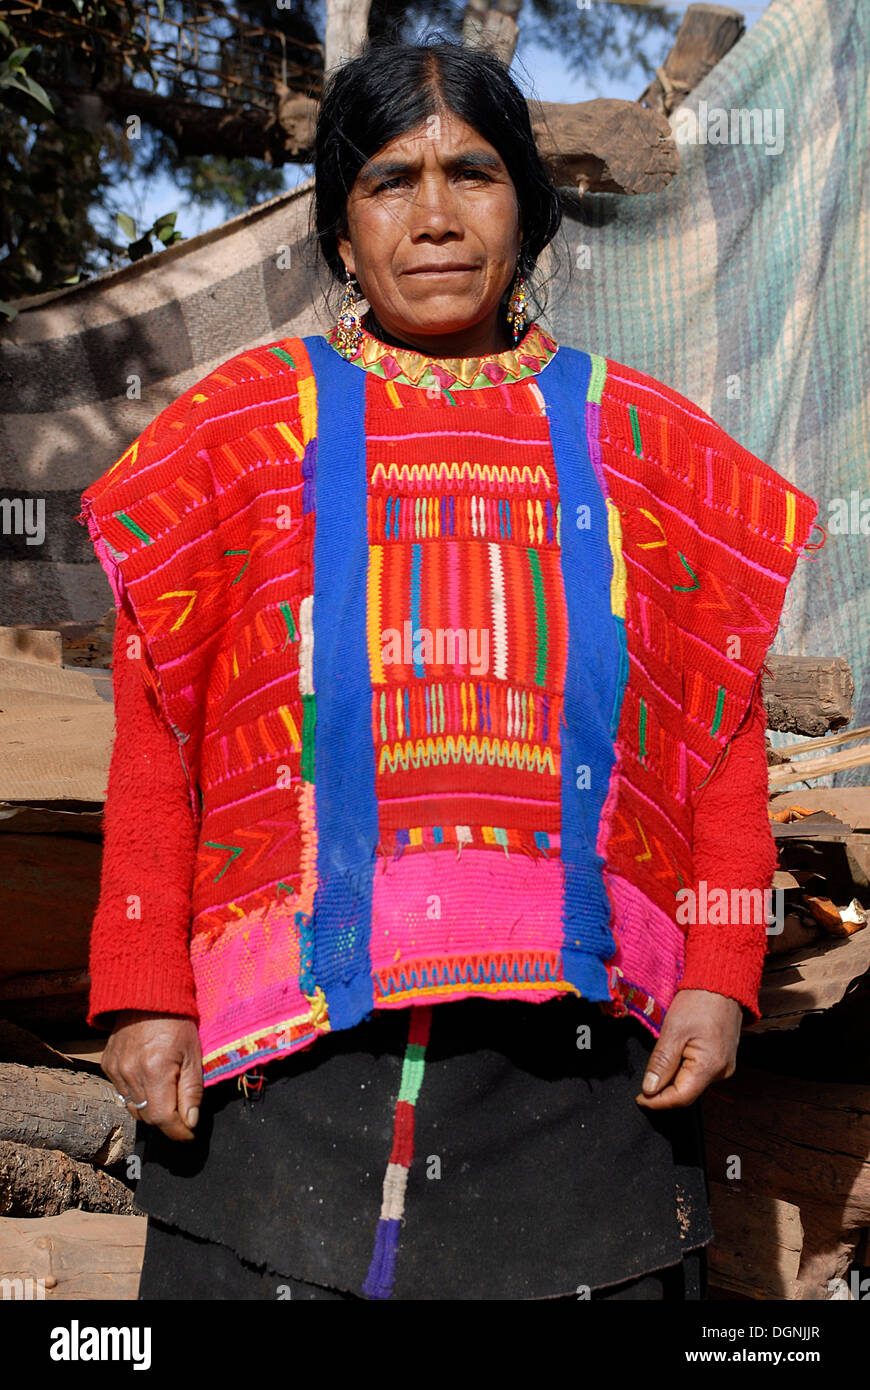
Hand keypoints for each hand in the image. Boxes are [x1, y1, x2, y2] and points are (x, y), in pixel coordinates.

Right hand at [101, 1011, 202, 1141]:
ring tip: (166, 1093)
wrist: (147, 995)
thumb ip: (192, 1091)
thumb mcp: (193, 1054)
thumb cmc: (176, 1022)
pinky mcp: (107, 1065)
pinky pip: (122, 1093)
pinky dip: (136, 1094)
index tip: (190, 1135)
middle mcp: (130, 1073)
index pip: (162, 1118)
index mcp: (155, 1070)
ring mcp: (115, 1070)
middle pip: (147, 1117)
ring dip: (151, 1108)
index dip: (178, 1132)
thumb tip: (191, 1123)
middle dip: (166, 1120)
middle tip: (182, 1112)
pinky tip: (148, 1080)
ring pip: (133, 1107)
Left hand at [635, 989, 742, 1109]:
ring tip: (657, 1068)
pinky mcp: (722, 1060)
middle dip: (663, 1093)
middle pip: (687, 1093)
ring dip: (672, 1081)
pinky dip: (682, 1071)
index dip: (658, 1102)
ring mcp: (724, 1067)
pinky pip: (699, 1074)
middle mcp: (721, 1072)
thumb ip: (661, 1063)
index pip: (681, 1098)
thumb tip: (649, 1089)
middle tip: (642, 1086)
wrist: (721, 984)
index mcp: (710, 1067)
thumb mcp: (673, 1031)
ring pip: (692, 1084)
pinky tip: (672, 1060)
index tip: (639, 1099)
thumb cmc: (699, 1003)